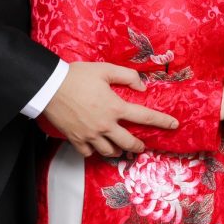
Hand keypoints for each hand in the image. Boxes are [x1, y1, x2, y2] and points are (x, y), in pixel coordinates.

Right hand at [43, 62, 178, 157]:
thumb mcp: (106, 69)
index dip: (162, 122)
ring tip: (120, 147)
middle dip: (139, 146)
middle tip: (142, 145)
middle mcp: (105, 125)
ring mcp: (90, 135)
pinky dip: (94, 152)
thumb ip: (128, 77)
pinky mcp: (75, 140)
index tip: (174, 125)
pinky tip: (96, 146)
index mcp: (115, 107)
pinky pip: (89, 153)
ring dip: (118, 150)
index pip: (145, 117)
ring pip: (109, 152)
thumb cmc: (78, 76)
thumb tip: (142, 88)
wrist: (49, 87)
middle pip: (129, 143)